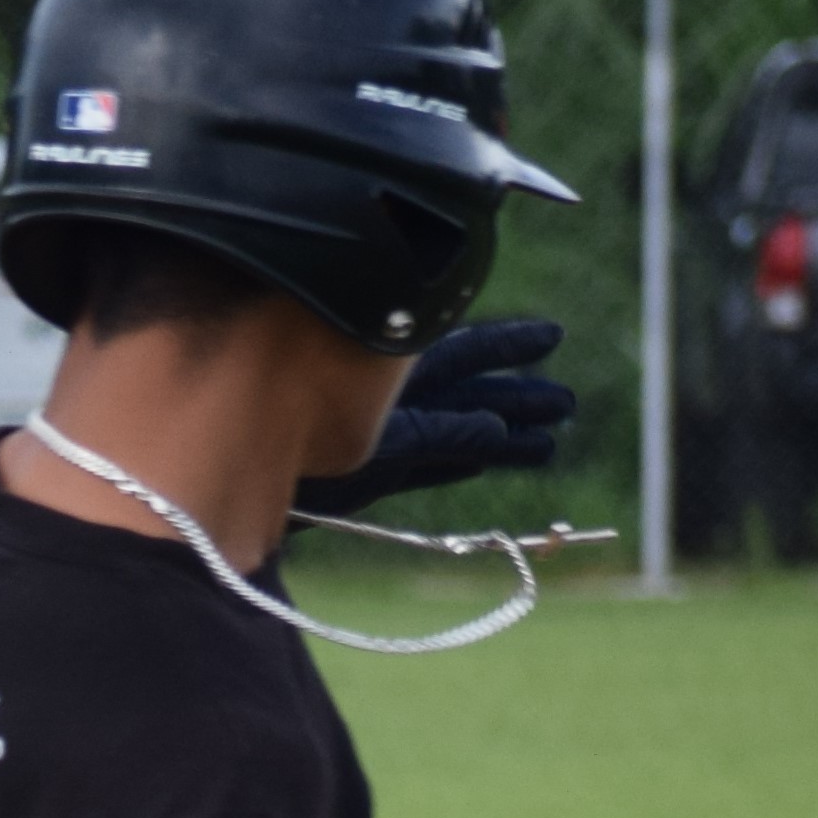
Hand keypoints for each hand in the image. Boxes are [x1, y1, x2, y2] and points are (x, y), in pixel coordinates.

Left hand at [296, 318, 572, 520]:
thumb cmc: (301, 448)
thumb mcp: (380, 443)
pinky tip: (489, 457)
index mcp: (397, 374)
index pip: (466, 352)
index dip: (509, 345)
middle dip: (520, 397)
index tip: (551, 337)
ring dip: (505, 436)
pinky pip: (432, 461)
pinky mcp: (378, 471)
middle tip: (567, 403)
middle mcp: (399, 400)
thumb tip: (493, 426)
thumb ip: (436, 433)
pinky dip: (462, 457)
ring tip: (549, 442)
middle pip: (472, 392)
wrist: (250, 480)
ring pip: (460, 429)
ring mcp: (391, 433)